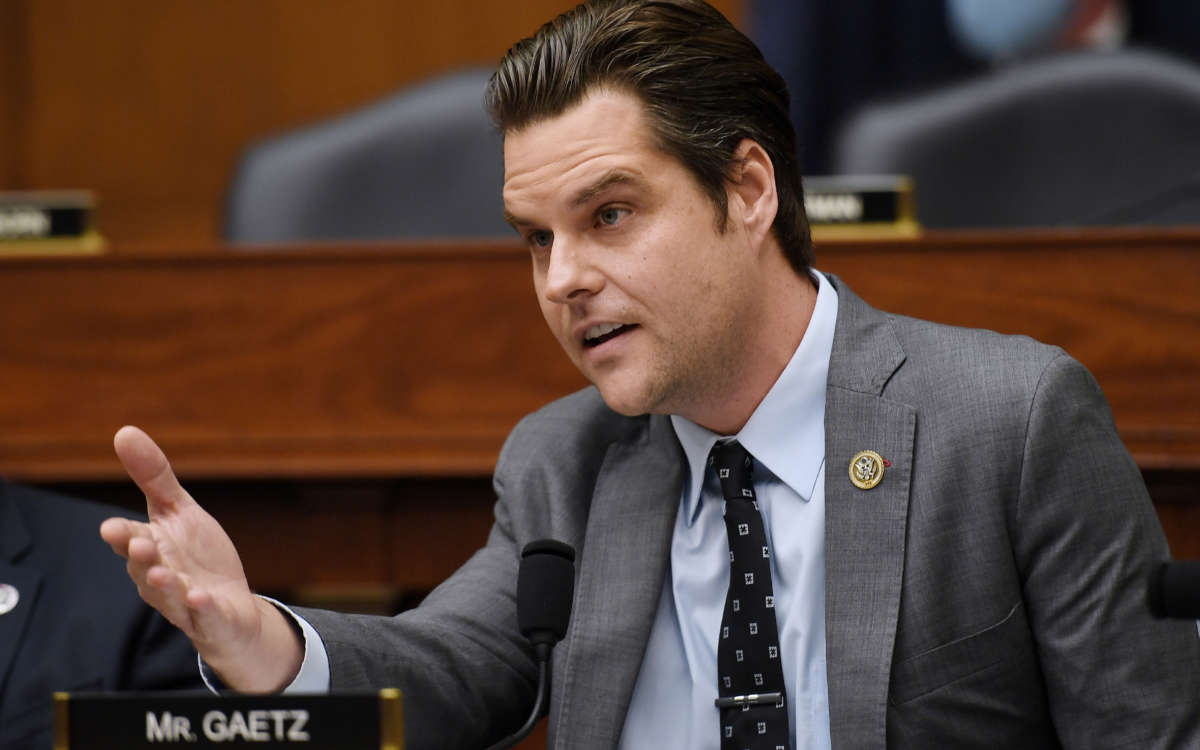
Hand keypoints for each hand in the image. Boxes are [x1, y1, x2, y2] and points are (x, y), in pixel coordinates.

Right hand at [100, 426, 301, 691]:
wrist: (231, 609)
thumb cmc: (198, 558)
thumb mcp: (180, 512)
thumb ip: (154, 477)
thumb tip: (124, 431)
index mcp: (152, 549)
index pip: (130, 541)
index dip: (122, 536)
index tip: (111, 528)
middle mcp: (161, 578)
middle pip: (145, 569)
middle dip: (141, 558)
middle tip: (140, 544)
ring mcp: (184, 603)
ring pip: (168, 596)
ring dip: (165, 585)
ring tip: (164, 573)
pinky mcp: (211, 621)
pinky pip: (204, 617)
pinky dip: (202, 609)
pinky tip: (202, 598)